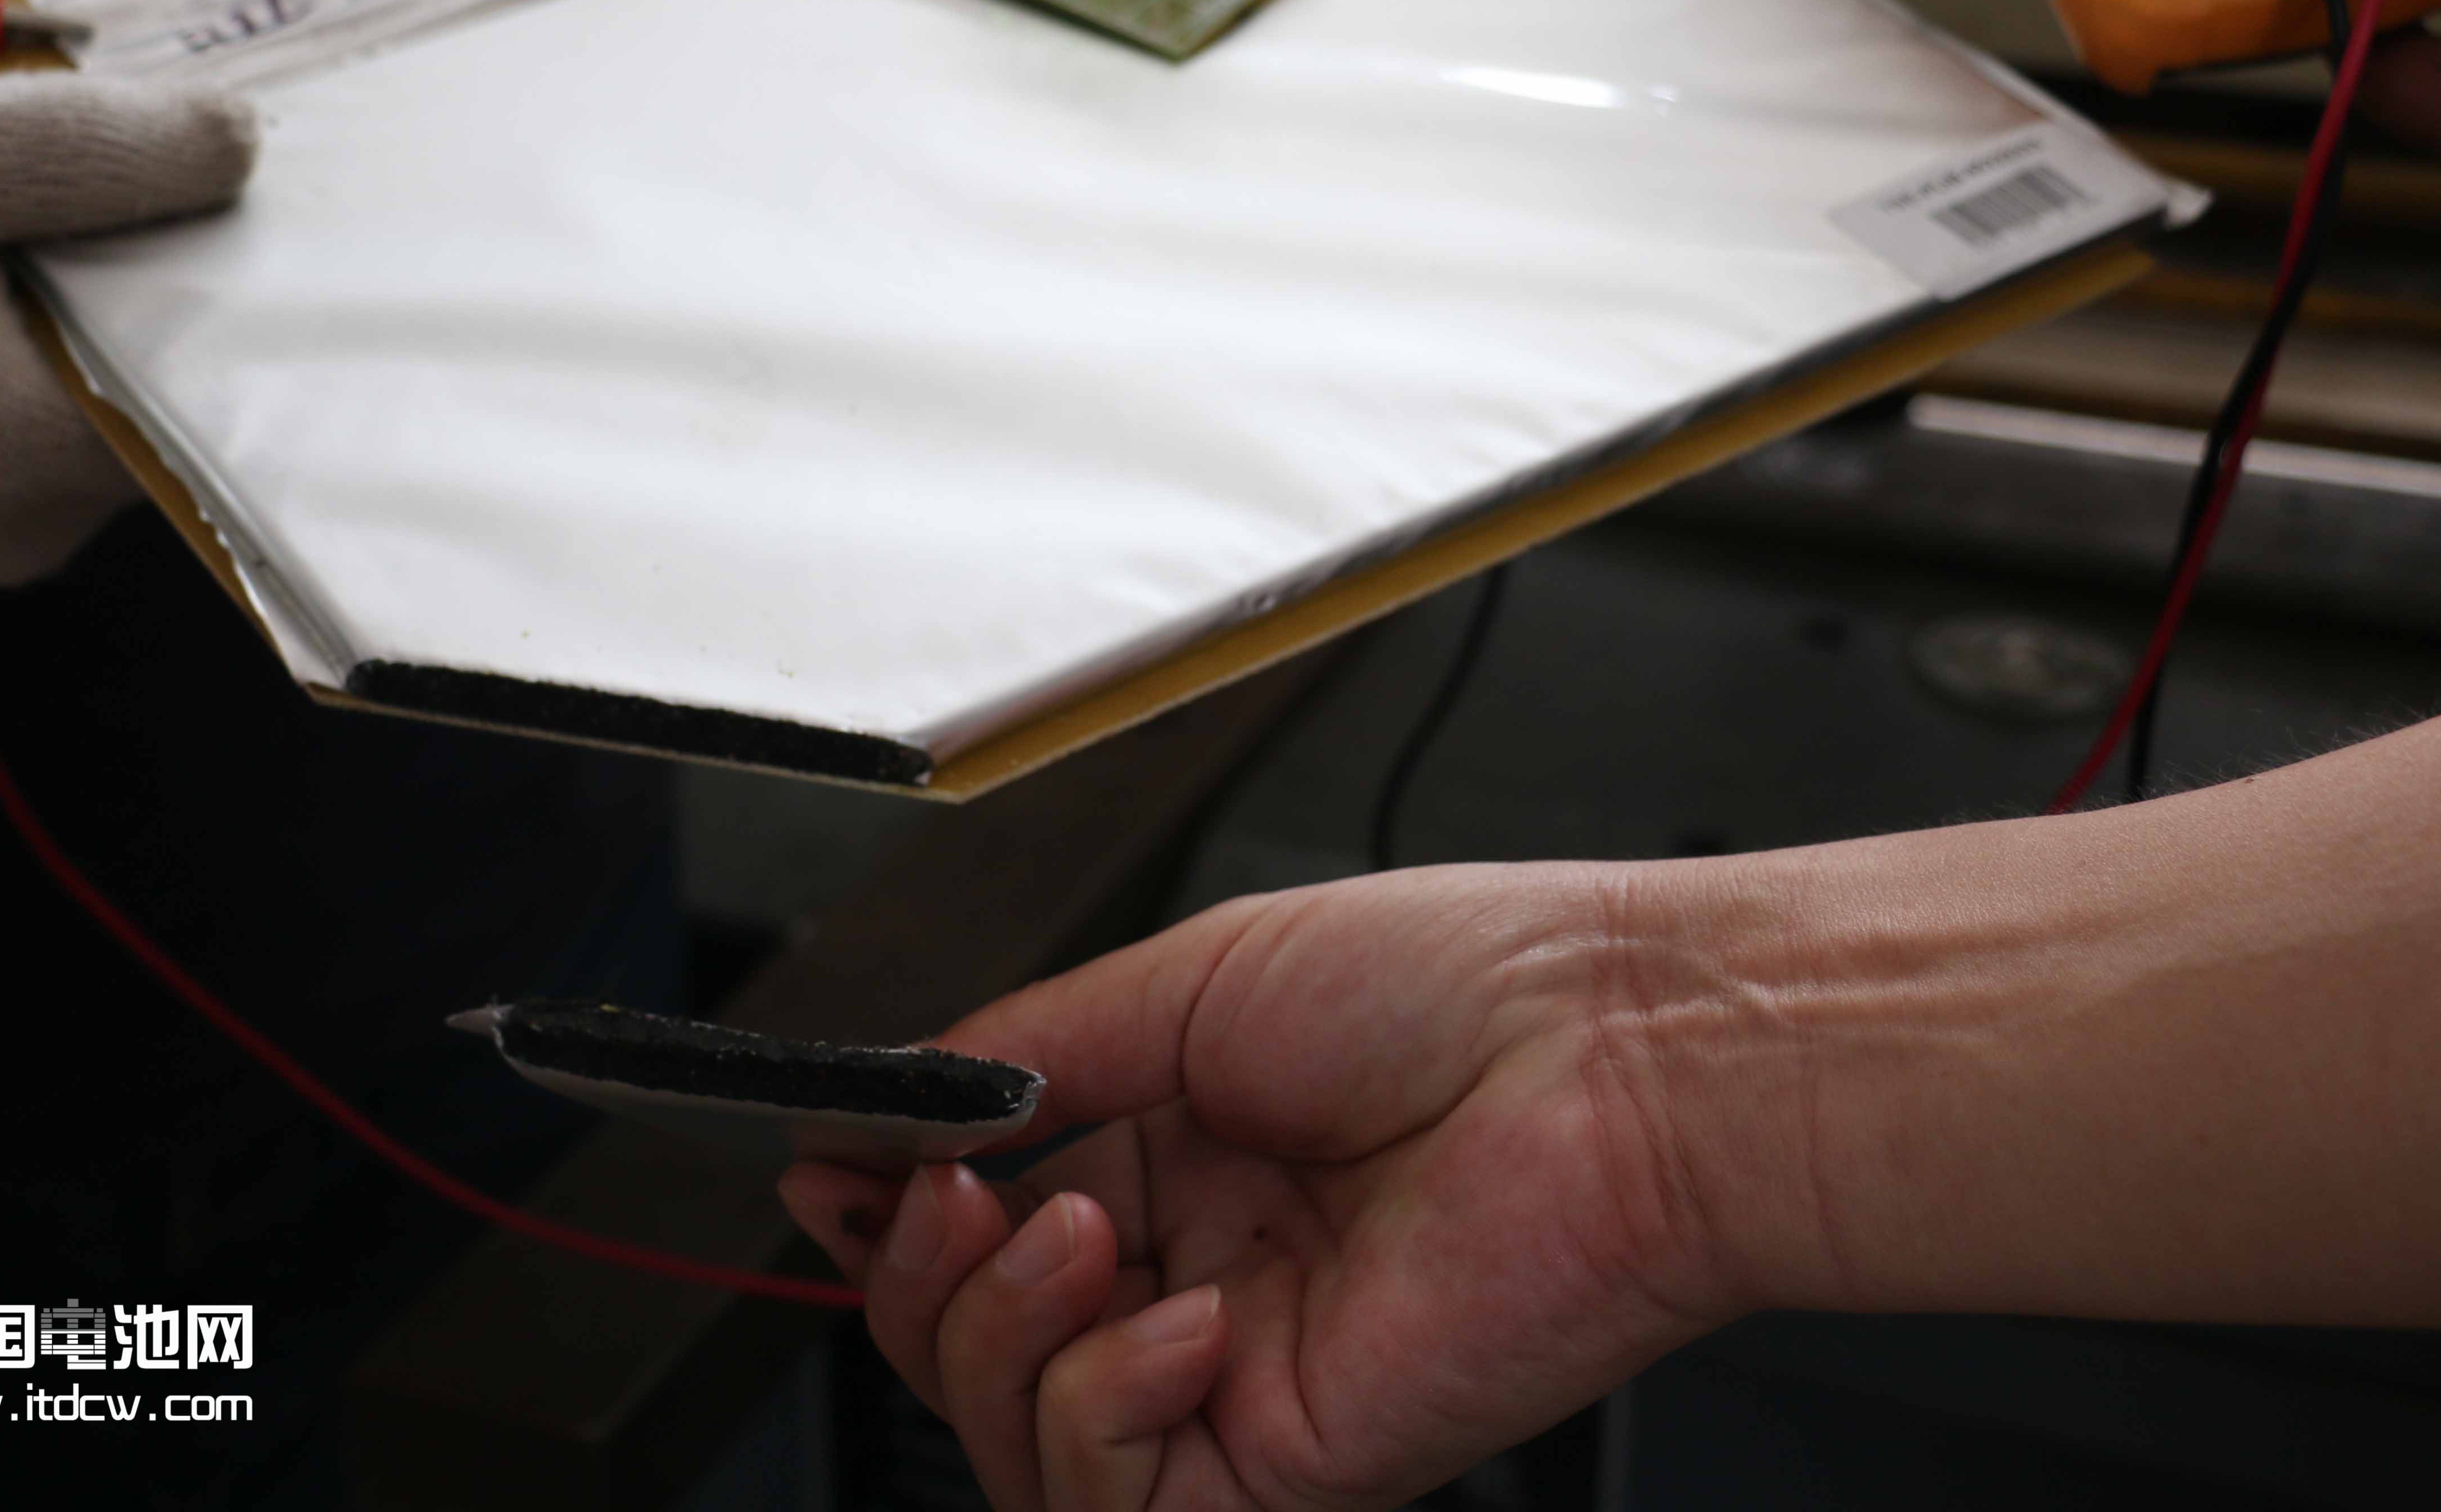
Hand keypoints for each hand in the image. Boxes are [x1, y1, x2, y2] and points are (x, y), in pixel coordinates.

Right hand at [0, 71, 254, 582]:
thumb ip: (80, 152)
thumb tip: (239, 143)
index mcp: (24, 444)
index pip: (224, 374)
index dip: (267, 273)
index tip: (294, 192)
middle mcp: (45, 515)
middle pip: (190, 386)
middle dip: (203, 273)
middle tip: (206, 166)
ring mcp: (26, 522)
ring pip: (139, 393)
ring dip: (137, 295)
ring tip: (112, 203)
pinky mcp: (1, 500)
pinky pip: (83, 408)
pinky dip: (83, 331)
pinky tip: (54, 260)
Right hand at [777, 870, 1735, 1510]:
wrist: (1615, 1056)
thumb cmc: (1460, 989)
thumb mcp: (1191, 980)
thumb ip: (1031, 1053)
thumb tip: (897, 1111)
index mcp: (1175, 1166)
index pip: (979, 1237)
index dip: (885, 1219)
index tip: (825, 1168)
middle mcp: (1192, 1283)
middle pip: (965, 1349)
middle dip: (915, 1278)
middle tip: (953, 1194)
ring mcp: (1236, 1387)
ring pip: (1010, 1438)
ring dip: (995, 1334)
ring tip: (1079, 1230)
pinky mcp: (1284, 1471)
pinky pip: (1110, 1498)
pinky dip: (1100, 1405)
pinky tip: (1178, 1318)